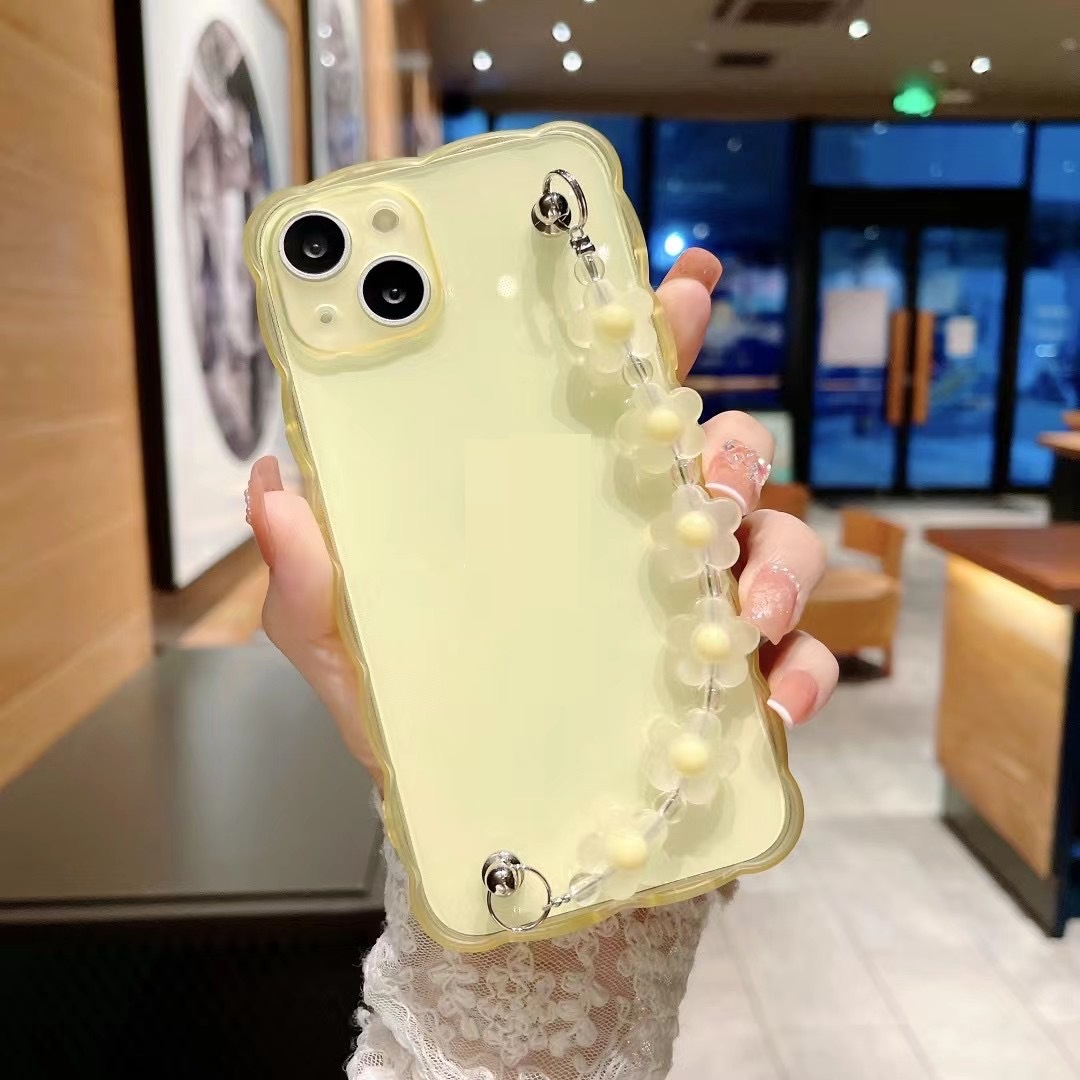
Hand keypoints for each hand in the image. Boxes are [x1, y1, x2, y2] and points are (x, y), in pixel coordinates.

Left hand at [246, 248, 837, 781]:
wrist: (477, 824)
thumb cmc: (414, 716)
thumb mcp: (347, 645)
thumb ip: (310, 576)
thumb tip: (272, 484)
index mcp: (560, 503)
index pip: (620, 396)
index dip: (662, 330)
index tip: (690, 281)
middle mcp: (640, 538)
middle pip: (723, 454)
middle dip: (736, 449)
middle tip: (708, 481)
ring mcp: (693, 608)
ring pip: (778, 541)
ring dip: (778, 563)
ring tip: (743, 614)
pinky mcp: (726, 686)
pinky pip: (794, 660)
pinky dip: (801, 673)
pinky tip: (770, 711)